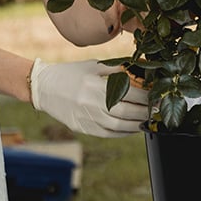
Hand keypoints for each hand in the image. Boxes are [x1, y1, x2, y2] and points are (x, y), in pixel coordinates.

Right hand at [29, 59, 149, 137]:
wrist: (43, 88)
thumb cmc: (69, 74)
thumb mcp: (91, 66)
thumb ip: (114, 70)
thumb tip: (138, 72)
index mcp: (95, 86)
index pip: (128, 93)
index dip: (145, 97)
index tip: (156, 95)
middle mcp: (91, 104)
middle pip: (126, 112)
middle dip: (145, 112)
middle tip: (156, 109)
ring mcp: (86, 118)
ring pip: (119, 127)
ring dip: (136, 125)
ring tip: (147, 119)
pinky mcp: (82, 128)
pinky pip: (107, 134)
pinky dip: (123, 133)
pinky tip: (132, 128)